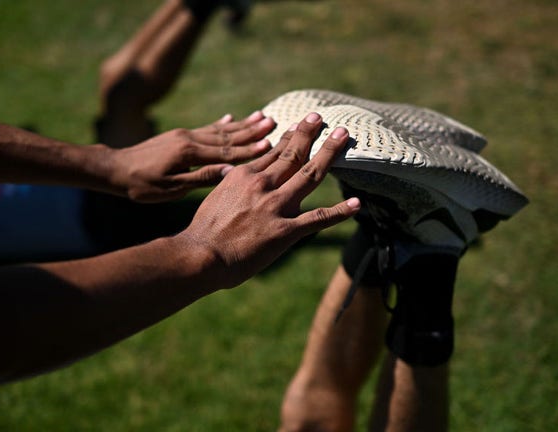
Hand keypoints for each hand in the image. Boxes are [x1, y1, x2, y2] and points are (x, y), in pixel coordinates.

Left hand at [109, 111, 274, 201]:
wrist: (113, 169)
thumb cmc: (141, 185)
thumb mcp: (171, 188)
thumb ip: (201, 178)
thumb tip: (231, 173)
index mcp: (189, 154)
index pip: (227, 152)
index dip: (250, 150)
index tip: (271, 144)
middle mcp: (189, 139)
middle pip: (227, 136)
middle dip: (253, 131)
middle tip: (275, 122)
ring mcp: (183, 135)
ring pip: (219, 130)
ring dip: (242, 124)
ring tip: (262, 115)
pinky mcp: (177, 136)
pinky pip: (204, 128)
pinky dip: (220, 123)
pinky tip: (231, 117)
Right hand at [178, 112, 360, 288]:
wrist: (201, 255)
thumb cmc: (203, 231)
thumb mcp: (214, 198)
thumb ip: (229, 185)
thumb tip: (232, 174)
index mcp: (243, 176)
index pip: (272, 152)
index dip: (289, 138)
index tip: (300, 127)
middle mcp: (262, 185)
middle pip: (293, 154)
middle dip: (310, 134)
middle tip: (323, 119)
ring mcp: (276, 207)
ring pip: (310, 175)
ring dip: (329, 154)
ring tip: (343, 137)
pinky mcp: (285, 231)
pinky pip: (318, 218)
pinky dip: (339, 211)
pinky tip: (356, 204)